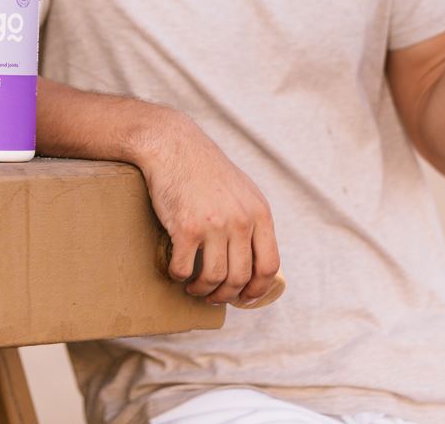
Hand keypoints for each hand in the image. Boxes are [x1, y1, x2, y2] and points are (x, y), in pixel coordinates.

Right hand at [135, 114, 280, 306]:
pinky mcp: (186, 228)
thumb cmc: (206, 171)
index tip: (245, 297)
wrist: (175, 147)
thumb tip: (255, 261)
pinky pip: (184, 268)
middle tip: (213, 295)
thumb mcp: (243, 192)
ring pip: (214, 279)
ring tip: (194, 287)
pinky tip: (177, 271)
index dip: (258, 288)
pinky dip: (179, 276)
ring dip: (202, 290)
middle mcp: (241, 220)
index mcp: (259, 213)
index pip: (269, 265)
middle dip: (226, 295)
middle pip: (241, 277)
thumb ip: (252, 221)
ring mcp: (214, 225)